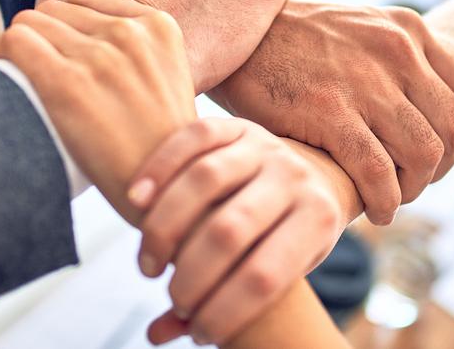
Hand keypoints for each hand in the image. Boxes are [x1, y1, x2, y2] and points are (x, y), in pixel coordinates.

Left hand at [0, 0, 195, 223]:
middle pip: (56, 9)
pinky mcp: (66, 83)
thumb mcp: (170, 81)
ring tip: (24, 79)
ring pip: (30, 22)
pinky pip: (12, 42)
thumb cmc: (162, 149)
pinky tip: (3, 76)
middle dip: (45, 37)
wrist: (164, 194)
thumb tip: (85, 42)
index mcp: (160, 28)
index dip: (70, 24)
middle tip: (43, 73)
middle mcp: (131, 34)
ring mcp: (100, 57)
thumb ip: (138, 52)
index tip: (67, 53)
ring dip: (20, 47)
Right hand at [128, 118, 342, 345]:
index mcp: (318, 219)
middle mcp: (295, 177)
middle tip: (172, 296)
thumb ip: (226, 300)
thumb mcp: (281, 271)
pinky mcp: (237, 125)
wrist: (314, 175)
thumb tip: (158, 334)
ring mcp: (266, 145)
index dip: (225, 312)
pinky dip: (159, 168)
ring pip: (205, 180)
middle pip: (229, 230)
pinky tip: (135, 202)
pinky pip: (193, 138)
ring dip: (164, 228)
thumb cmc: (289, 237)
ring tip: (149, 264)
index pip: (265, 276)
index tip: (200, 332)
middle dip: (191, 276)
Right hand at [209, 1, 453, 224]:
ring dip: (413, 189)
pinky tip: (373, 209)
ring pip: (423, 155)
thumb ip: (397, 61)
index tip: (444, 158)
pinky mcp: (329, 111)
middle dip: (440, 169)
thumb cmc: (296, 42)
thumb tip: (426, 112)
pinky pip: (378, 172)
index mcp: (409, 31)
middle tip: (412, 182)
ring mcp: (365, 82)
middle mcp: (397, 52)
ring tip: (391, 198)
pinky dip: (384, 201)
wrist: (237, 31)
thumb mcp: (361, 30)